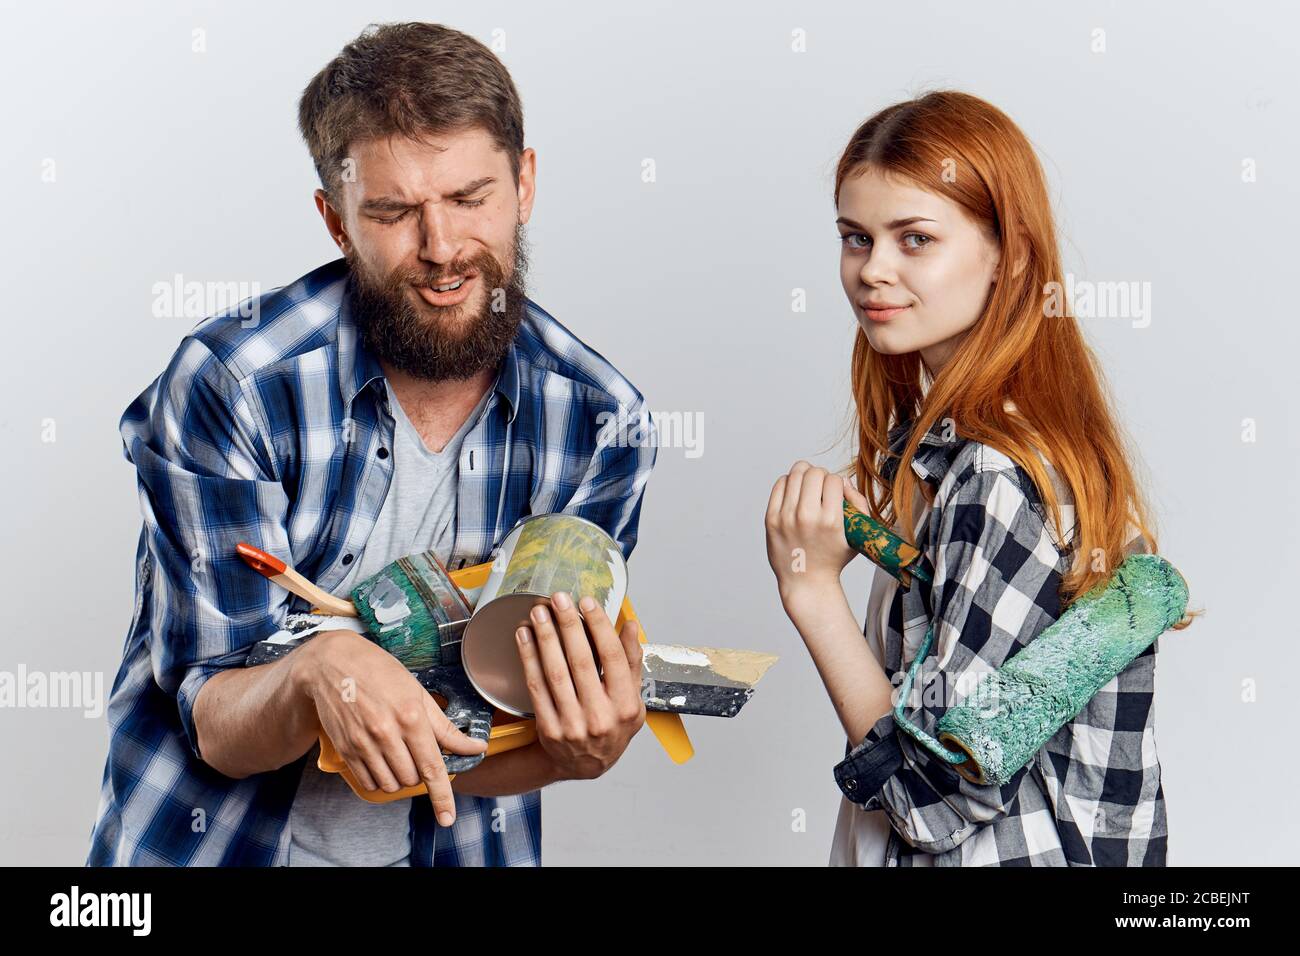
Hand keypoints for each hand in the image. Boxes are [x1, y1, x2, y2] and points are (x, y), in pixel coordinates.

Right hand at [294, 630, 487, 825]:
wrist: (332, 664)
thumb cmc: (380, 672)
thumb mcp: (418, 692)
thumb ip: (445, 726)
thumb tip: (474, 747)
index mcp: (411, 717)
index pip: (432, 767)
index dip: (443, 796)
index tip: (447, 818)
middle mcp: (387, 734)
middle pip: (412, 778)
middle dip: (420, 772)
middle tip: (415, 750)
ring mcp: (364, 743)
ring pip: (391, 785)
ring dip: (400, 778)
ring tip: (398, 753)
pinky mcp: (346, 750)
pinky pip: (369, 782)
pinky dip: (380, 778)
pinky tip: (381, 759)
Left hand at [514, 591, 646, 780]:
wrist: (586, 765)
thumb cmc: (612, 725)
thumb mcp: (632, 698)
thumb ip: (632, 662)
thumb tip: (630, 625)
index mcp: (626, 706)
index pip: (613, 658)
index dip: (599, 626)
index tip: (587, 602)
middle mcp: (601, 717)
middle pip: (582, 662)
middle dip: (568, 625)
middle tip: (558, 599)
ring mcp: (573, 725)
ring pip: (556, 672)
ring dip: (544, 638)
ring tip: (538, 612)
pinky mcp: (549, 728)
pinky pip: (536, 687)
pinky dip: (528, 659)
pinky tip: (525, 638)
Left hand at [765, 460, 871, 606]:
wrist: (806, 583)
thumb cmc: (833, 559)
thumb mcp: (856, 535)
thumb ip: (859, 504)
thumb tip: (843, 481)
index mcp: (831, 521)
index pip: (834, 480)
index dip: (837, 482)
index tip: (835, 492)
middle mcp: (807, 517)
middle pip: (814, 473)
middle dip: (821, 475)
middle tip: (820, 484)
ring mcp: (786, 518)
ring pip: (795, 474)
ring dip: (804, 474)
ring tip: (807, 482)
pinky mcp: (771, 519)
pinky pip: (779, 485)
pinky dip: (788, 482)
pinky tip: (794, 490)